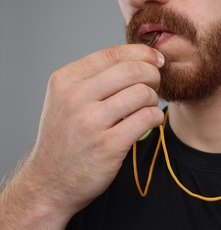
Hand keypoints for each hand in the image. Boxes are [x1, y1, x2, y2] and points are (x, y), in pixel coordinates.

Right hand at [0, 44, 164, 227]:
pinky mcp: (108, 145)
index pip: (113, 53)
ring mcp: (91, 122)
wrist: (49, 181)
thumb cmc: (66, 137)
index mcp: (65, 80)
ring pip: (142, 93)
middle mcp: (75, 97)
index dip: (142, 53)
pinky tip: (150, 121)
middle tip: (155, 85)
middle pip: (133, 70)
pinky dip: (156, 117)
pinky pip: (147, 118)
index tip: (156, 60)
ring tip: (148, 107)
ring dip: (154, 98)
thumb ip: (95, 78)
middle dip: (153, 75)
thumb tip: (138, 59)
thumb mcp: (66, 99)